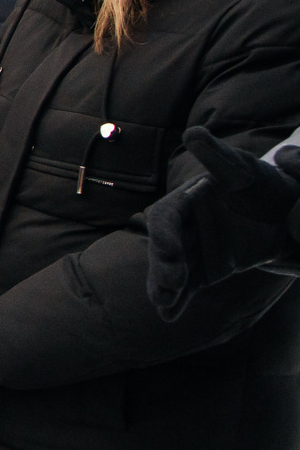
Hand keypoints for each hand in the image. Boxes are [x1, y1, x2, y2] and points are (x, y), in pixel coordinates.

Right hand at [146, 129, 299, 319]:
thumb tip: (192, 133)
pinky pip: (186, 286)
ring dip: (164, 284)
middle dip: (163, 264)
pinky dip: (177, 300)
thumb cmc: (266, 185)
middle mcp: (187, 223)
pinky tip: (170, 316)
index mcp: (191, 197)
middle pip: (164, 244)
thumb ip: (220, 156)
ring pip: (171, 267)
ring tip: (166, 303)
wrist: (286, 213)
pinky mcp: (204, 269)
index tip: (171, 251)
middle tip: (172, 283)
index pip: (170, 213)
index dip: (165, 233)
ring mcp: (194, 247)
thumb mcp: (247, 170)